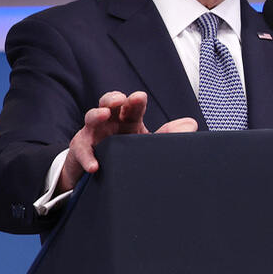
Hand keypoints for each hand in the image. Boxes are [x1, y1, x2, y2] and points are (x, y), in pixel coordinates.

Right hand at [60, 91, 197, 189]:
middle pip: (109, 104)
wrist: (104, 176)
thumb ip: (170, 135)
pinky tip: (95, 166)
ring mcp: (93, 134)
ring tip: (104, 114)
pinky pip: (82, 152)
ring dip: (97, 115)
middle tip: (119, 99)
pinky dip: (88, 158)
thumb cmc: (128, 154)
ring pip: (92, 119)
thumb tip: (191, 124)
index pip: (132, 106)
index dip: (135, 101)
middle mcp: (110, 122)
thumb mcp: (150, 144)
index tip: (140, 97)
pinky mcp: (81, 151)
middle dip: (113, 98)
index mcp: (128, 120)